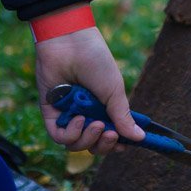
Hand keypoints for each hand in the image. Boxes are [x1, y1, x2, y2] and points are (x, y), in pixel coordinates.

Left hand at [35, 25, 144, 153]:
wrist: (70, 45)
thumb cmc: (96, 63)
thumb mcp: (114, 91)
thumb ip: (123, 117)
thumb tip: (140, 138)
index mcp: (103, 108)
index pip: (109, 136)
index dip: (115, 144)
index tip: (122, 145)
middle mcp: (85, 114)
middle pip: (92, 145)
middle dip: (102, 145)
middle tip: (109, 133)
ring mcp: (67, 115)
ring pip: (76, 144)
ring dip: (87, 139)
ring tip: (94, 123)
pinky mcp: (50, 114)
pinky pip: (59, 136)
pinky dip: (70, 134)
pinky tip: (78, 119)